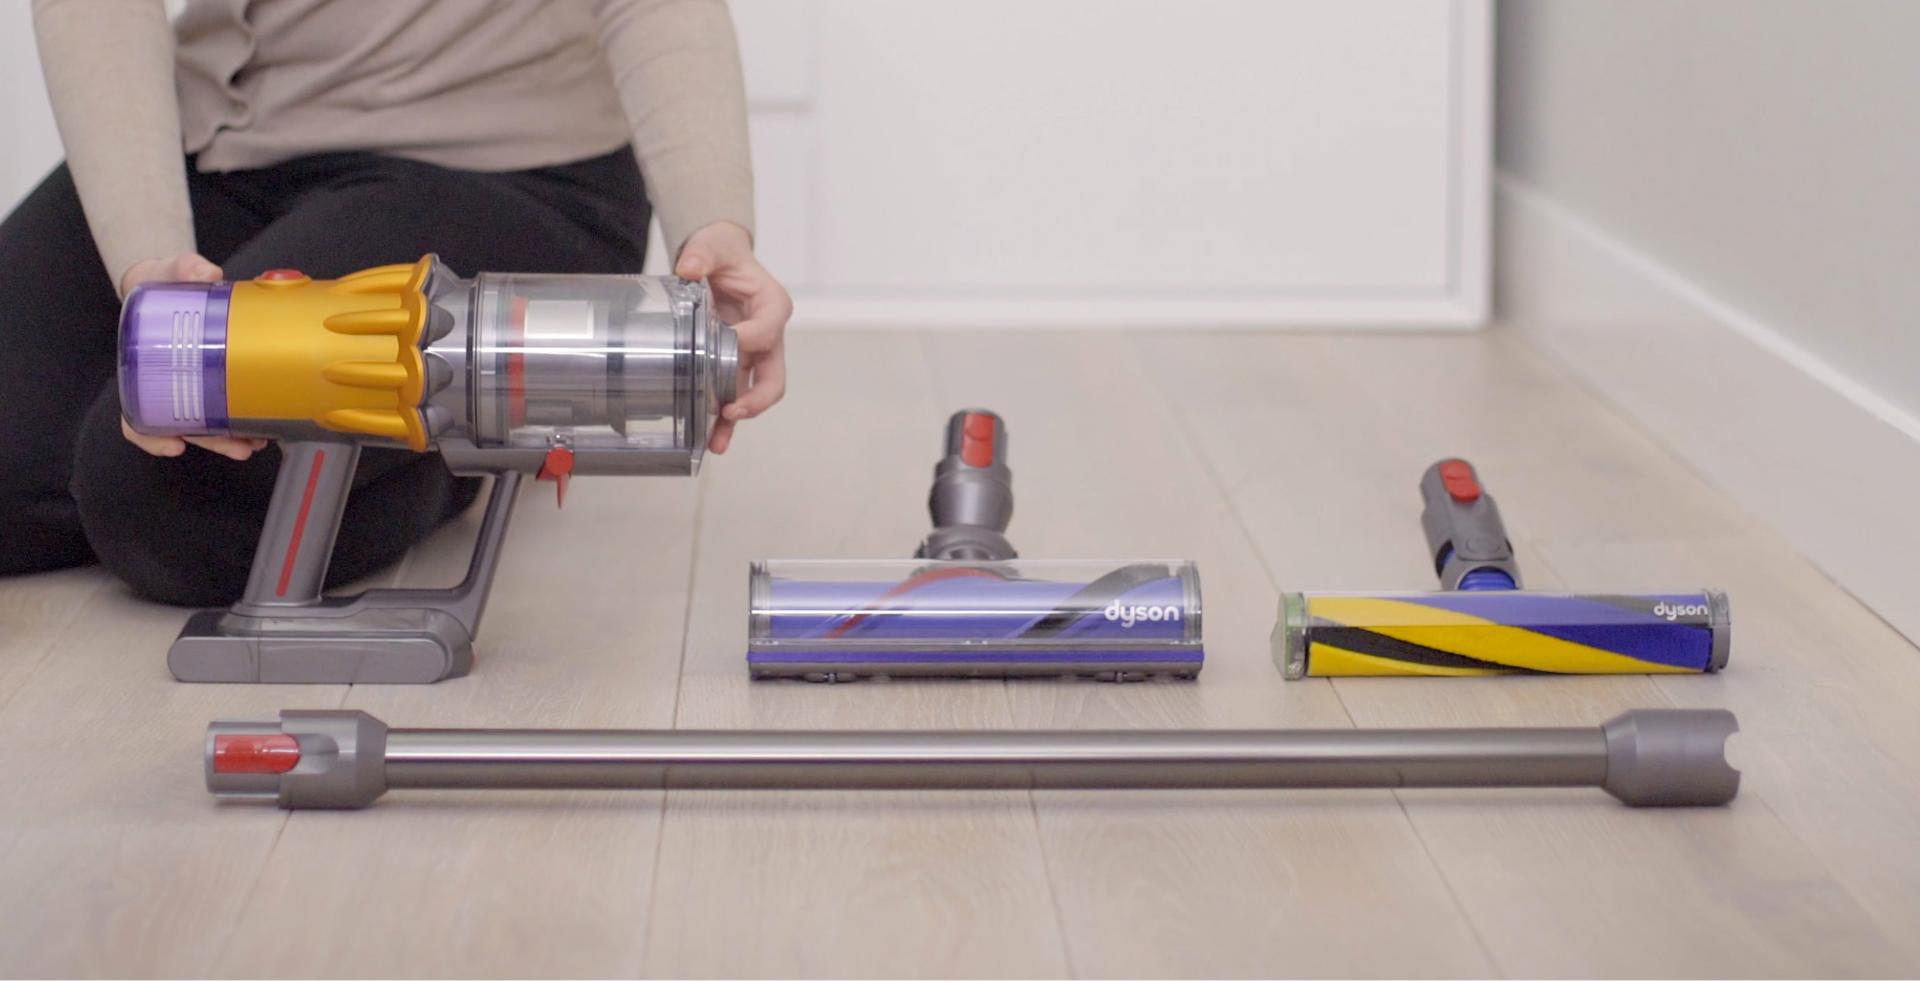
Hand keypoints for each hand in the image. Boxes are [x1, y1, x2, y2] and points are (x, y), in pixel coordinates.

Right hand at [117, 254, 266, 460]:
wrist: (172, 279)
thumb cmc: (164, 282)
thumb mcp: (171, 271)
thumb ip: (186, 268)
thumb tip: (210, 272)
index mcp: (144, 365)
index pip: (137, 414)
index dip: (150, 436)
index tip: (175, 445)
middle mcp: (164, 381)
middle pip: (180, 426)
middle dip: (212, 441)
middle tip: (241, 447)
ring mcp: (189, 384)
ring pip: (205, 425)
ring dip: (231, 438)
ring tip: (257, 442)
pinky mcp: (214, 379)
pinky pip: (222, 408)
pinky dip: (239, 421)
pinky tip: (260, 429)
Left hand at [675, 221, 790, 453]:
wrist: (717, 260)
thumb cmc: (722, 253)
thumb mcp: (712, 246)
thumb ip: (702, 254)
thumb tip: (689, 267)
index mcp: (773, 305)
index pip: (766, 330)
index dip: (746, 341)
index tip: (722, 341)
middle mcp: (769, 334)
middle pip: (774, 376)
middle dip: (755, 399)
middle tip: (733, 409)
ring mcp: (754, 354)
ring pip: (754, 393)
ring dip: (738, 417)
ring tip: (717, 442)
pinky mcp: (736, 364)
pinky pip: (734, 394)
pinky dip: (724, 417)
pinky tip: (712, 437)